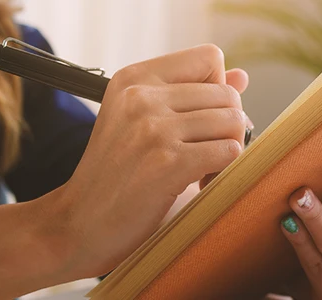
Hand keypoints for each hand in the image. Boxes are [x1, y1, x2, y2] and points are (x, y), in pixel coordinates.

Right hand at [40, 44, 251, 276]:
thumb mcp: (142, 122)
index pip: (209, 57)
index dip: (217, 89)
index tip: (201, 120)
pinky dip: (224, 172)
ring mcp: (153, 128)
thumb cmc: (116, 174)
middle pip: (227, 94)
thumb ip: (191, 96)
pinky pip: (229, 152)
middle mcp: (141, 95)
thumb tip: (242, 76)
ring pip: (233, 122)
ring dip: (227, 151)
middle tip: (205, 155)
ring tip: (202, 171)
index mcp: (134, 77)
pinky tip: (199, 184)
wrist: (79, 222)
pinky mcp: (167, 163)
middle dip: (227, 127)